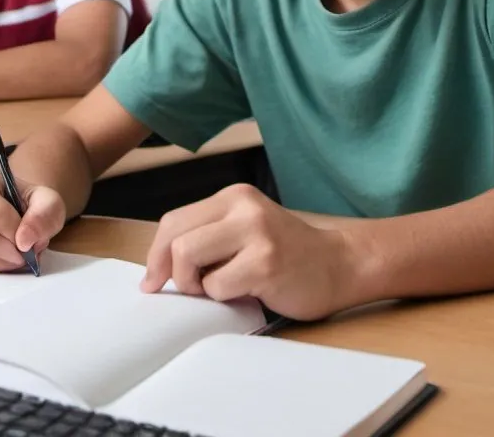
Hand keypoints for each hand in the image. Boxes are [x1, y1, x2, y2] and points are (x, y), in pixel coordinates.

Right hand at [0, 167, 66, 272]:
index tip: (30, 238)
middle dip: (9, 250)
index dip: (15, 232)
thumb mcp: (48, 201)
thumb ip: (43, 215)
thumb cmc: (30, 202)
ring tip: (18, 253)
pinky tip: (5, 257)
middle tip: (26, 251)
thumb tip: (25, 241)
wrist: (19, 206)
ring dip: (3, 260)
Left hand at [141, 184, 356, 320]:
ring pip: (189, 259)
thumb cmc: (288, 253)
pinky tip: (248, 292)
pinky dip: (224, 298)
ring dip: (196, 285)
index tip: (153, 280)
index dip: (156, 254)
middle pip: (176, 238)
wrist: (340, 264)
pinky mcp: (266, 263)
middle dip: (171, 272)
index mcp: (235, 195)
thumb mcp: (246, 229)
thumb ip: (209, 236)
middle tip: (188, 288)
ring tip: (220, 288)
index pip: (174, 220)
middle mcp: (244, 206)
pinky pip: (217, 287)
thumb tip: (158, 266)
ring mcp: (256, 232)